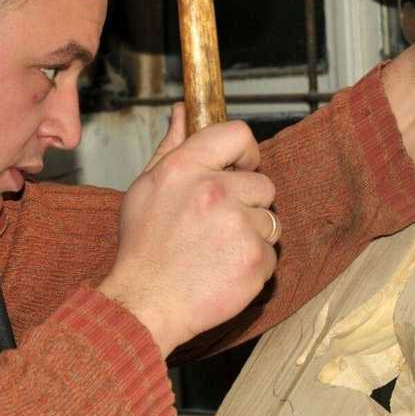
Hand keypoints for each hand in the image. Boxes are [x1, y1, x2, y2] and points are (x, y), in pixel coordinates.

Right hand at [101, 112, 279, 356]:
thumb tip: (183, 111)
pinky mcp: (255, 259)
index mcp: (186, 168)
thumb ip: (171, 147)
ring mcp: (238, 226)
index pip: (238, 134)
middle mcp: (214, 191)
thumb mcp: (146, 188)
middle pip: (263, 183)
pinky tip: (225, 271)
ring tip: (218, 251)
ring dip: (252, 235)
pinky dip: (254, 265)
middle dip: (248, 203)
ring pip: (270, 220)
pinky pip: (271, 253)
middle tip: (218, 226)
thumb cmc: (143, 248)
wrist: (144, 304)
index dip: (246, 153)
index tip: (241, 168)